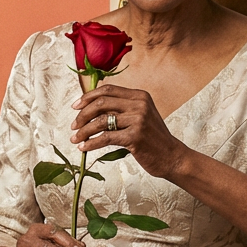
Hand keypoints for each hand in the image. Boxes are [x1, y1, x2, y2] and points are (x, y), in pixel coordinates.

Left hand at [70, 85, 186, 177]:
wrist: (172, 157)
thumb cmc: (153, 139)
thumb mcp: (140, 117)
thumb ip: (121, 109)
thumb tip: (91, 108)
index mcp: (140, 96)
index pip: (107, 90)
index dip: (88, 97)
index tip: (75, 106)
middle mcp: (139, 104)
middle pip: (101, 103)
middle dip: (82, 115)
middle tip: (73, 125)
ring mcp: (138, 120)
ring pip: (101, 121)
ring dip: (84, 131)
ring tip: (76, 139)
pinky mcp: (135, 137)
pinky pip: (105, 138)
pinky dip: (91, 143)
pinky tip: (83, 148)